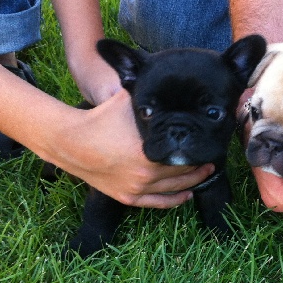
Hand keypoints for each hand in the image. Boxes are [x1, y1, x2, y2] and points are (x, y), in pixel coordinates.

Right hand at [52, 89, 216, 207]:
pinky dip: (175, 200)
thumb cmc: (100, 120)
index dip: (199, 149)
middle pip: (184, 172)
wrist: (71, 142)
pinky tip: (187, 194)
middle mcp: (146, 175)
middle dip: (200, 165)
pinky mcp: (128, 197)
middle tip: (211, 157)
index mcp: (149, 153)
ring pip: (175, 190)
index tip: (207, 143)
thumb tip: (167, 79)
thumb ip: (148, 93)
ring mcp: (137, 189)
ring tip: (205, 173)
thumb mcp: (127, 101)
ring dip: (193, 182)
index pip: (185, 154)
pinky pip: (158, 203)